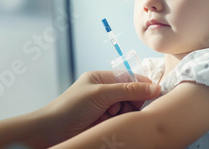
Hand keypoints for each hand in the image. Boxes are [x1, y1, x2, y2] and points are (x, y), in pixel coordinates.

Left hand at [38, 70, 159, 141]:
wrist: (53, 130)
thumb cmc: (70, 107)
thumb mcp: (101, 94)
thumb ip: (128, 90)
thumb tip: (154, 87)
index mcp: (101, 79)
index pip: (129, 78)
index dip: (142, 85)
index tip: (155, 93)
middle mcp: (104, 92)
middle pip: (131, 94)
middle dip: (133, 101)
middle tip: (126, 108)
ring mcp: (104, 108)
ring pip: (128, 109)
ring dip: (125, 114)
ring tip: (111, 116)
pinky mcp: (104, 123)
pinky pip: (121, 121)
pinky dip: (120, 123)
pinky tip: (112, 124)